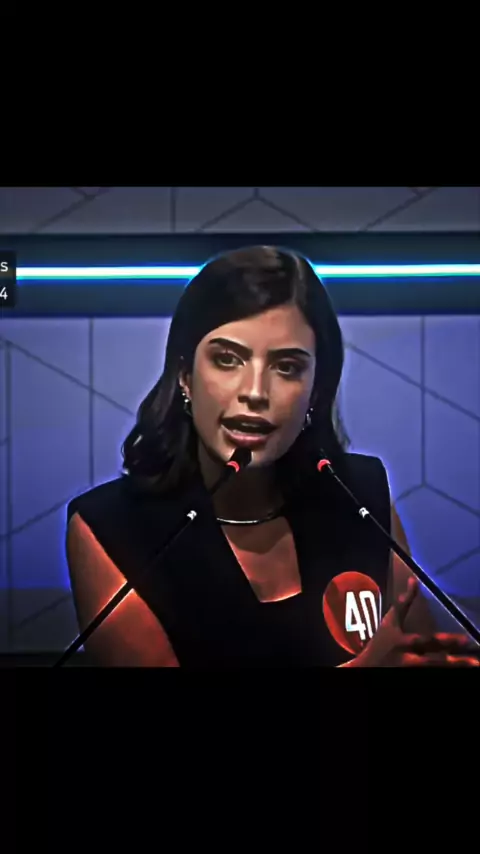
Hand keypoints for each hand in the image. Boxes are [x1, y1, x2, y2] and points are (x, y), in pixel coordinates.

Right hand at [351, 577, 479, 666]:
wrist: (366, 668)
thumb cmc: (381, 641)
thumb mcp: (390, 621)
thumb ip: (404, 603)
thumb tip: (414, 579)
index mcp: (403, 643)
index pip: (426, 641)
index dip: (446, 641)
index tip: (466, 639)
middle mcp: (409, 659)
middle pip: (434, 661)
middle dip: (454, 662)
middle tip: (475, 663)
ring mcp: (411, 671)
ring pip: (435, 670)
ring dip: (455, 667)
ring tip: (475, 665)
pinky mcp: (413, 676)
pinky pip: (432, 674)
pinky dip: (446, 672)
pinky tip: (463, 671)